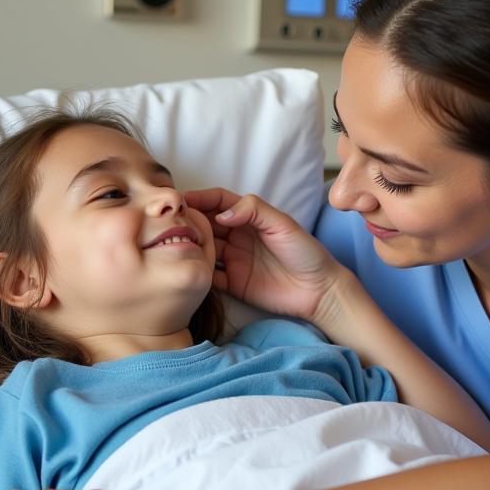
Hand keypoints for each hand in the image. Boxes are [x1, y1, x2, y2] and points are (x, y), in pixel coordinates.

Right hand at [185, 188, 345, 323]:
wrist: (318, 290)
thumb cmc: (305, 252)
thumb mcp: (282, 224)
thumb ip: (254, 210)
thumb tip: (221, 214)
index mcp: (249, 217)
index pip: (218, 201)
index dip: (200, 198)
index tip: (182, 200)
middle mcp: (237, 236)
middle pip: (206, 224)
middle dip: (188, 221)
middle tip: (170, 222)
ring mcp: (233, 260)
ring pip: (203, 248)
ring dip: (189, 245)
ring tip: (171, 244)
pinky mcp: (232, 283)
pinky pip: (208, 276)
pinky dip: (196, 271)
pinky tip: (184, 268)